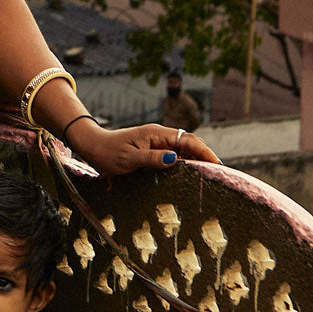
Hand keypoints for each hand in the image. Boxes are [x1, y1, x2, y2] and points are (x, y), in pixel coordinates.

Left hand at [65, 118, 220, 174]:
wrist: (92, 147)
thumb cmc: (108, 152)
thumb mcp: (129, 159)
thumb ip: (152, 159)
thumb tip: (175, 159)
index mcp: (156, 134)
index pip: (187, 140)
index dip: (204, 152)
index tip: (218, 164)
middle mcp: (159, 136)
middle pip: (189, 144)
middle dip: (205, 156)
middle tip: (220, 174)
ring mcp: (156, 143)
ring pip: (183, 150)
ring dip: (196, 161)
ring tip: (210, 177)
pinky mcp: (152, 151)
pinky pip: (173, 156)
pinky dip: (184, 164)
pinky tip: (190, 176)